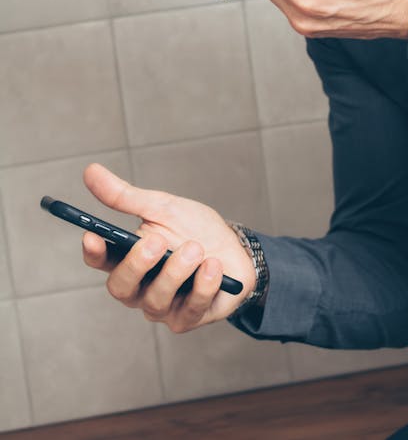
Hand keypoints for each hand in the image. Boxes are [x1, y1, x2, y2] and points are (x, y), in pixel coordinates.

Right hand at [81, 164, 255, 332]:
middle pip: (121, 287)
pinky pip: (191, 308)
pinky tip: (214, 266)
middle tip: (156, 241)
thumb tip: (90, 170)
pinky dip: (203, 285)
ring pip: (156, 300)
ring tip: (195, 247)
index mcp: (128, 259)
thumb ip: (126, 196)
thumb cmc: (194, 228)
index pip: (101, 261)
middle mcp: (140, 288)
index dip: (94, 252)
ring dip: (176, 272)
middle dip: (137, 264)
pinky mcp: (190, 317)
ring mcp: (164, 307)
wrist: (236, 247)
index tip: (93, 235)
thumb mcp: (163, 207)